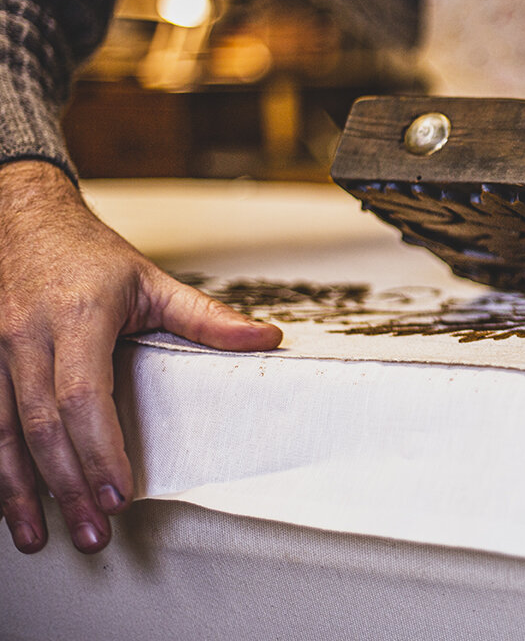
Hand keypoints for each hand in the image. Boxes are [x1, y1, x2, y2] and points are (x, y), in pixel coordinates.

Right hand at [0, 161, 281, 554]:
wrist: (22, 219)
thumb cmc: (87, 255)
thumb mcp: (152, 280)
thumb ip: (207, 317)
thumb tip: (266, 340)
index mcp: (78, 318)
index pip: (84, 396)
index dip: (100, 449)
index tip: (119, 494)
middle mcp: (26, 337)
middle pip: (42, 426)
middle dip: (67, 486)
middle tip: (93, 533)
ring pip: (0, 434)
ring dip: (19, 492)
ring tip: (38, 537)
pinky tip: (10, 503)